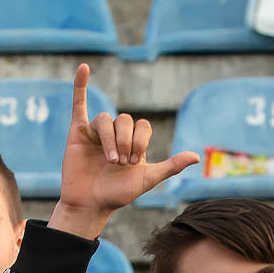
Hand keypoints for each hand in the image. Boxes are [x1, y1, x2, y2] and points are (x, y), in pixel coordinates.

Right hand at [45, 64, 200, 241]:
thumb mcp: (147, 179)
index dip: (141, 140)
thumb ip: (170, 166)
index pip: (142, 125)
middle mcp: (115, 134)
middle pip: (124, 120)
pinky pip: (79, 104)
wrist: (90, 205)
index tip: (135, 163)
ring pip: (105, 119)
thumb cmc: (117, 195)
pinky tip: (83, 68)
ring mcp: (96, 132)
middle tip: (121, 164)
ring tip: (111, 160)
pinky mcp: (77, 132)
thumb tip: (196, 156)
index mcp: (132, 143)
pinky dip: (80, 85)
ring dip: (110, 139)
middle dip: (126, 141)